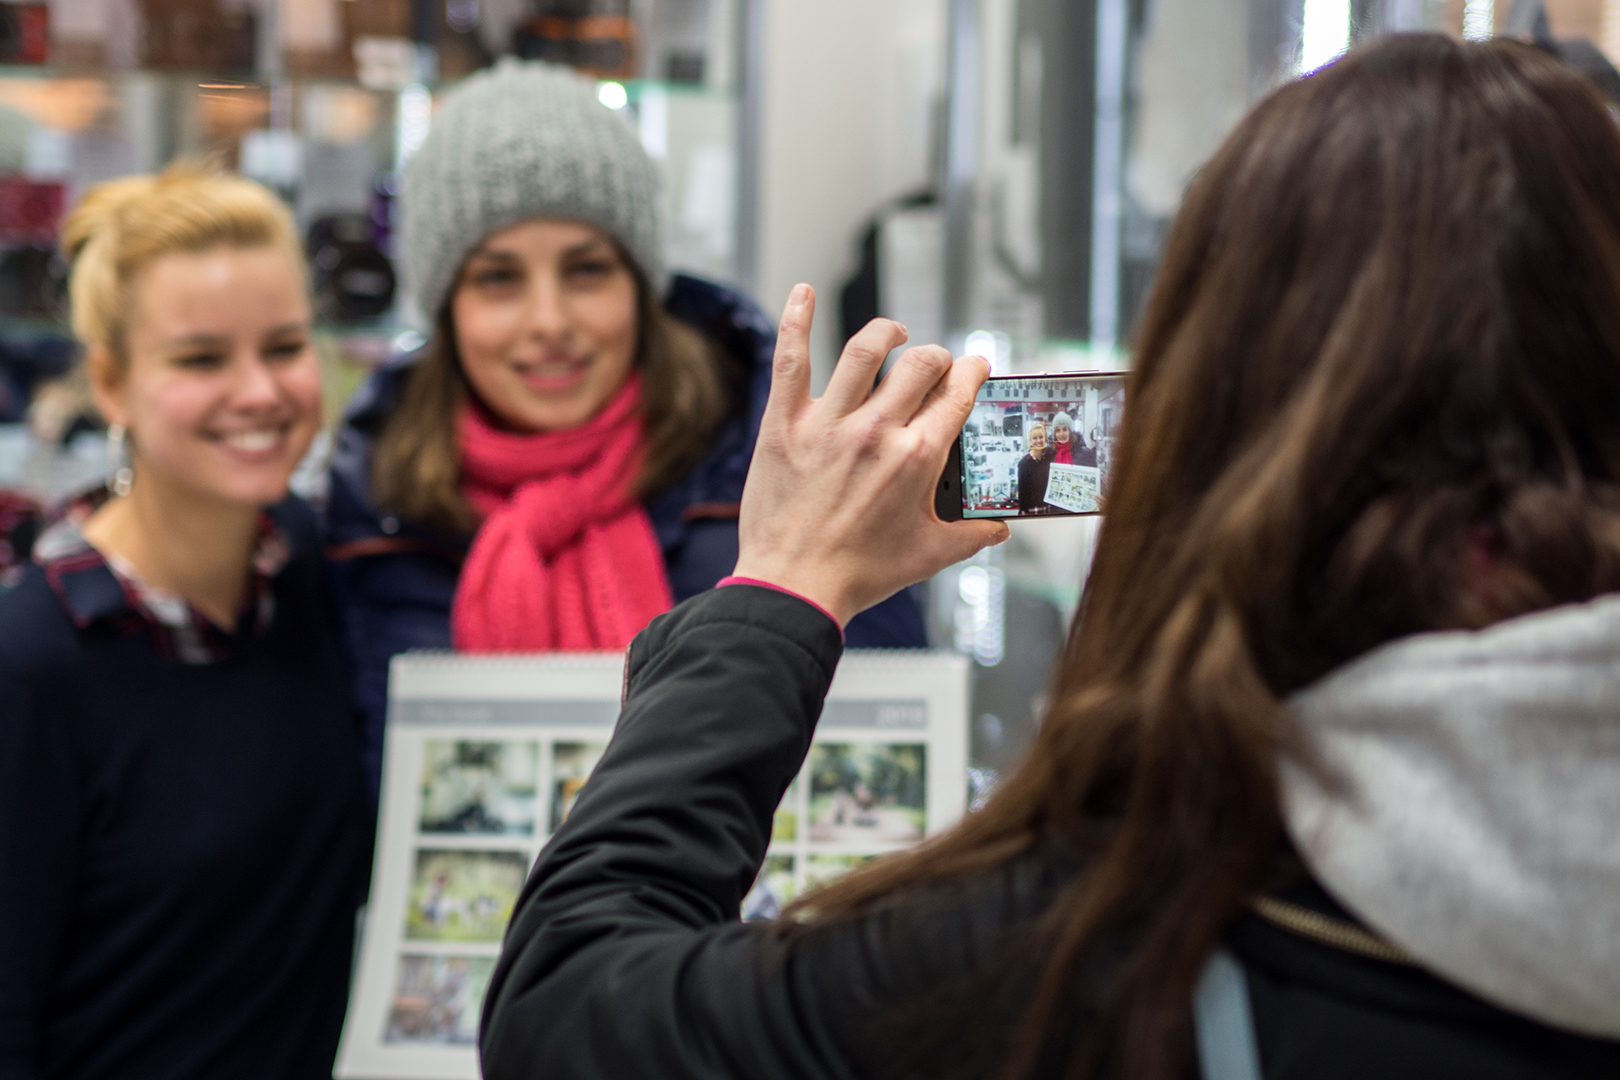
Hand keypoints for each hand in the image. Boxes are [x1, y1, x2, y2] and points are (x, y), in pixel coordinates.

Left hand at [732, 284, 1009, 625]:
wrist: (793, 586)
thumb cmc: (859, 574)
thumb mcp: (928, 555)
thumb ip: (972, 535)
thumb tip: (1001, 528)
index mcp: (918, 457)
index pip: (957, 394)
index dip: (972, 373)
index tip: (975, 367)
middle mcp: (877, 430)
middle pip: (920, 364)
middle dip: (936, 358)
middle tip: (934, 365)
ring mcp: (828, 422)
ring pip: (864, 349)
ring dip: (886, 333)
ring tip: (892, 334)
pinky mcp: (785, 423)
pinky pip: (792, 358)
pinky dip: (797, 319)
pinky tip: (803, 291)